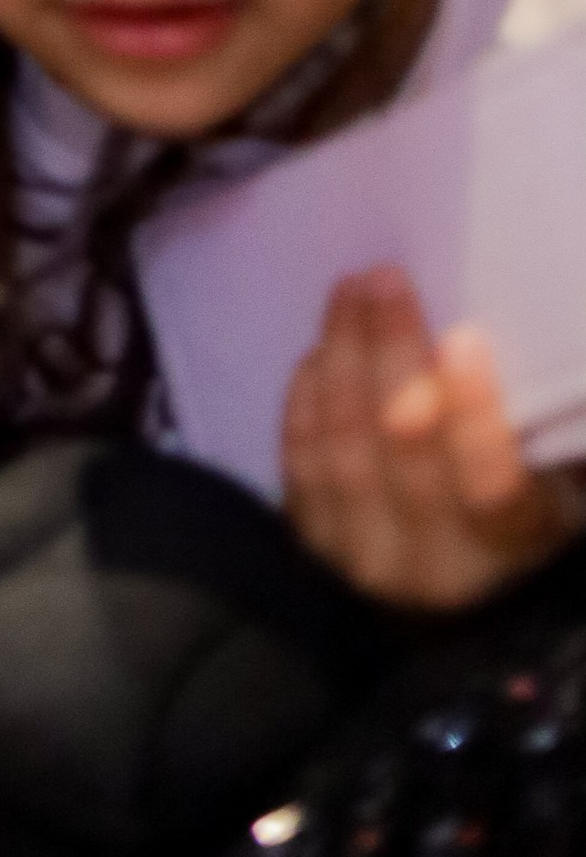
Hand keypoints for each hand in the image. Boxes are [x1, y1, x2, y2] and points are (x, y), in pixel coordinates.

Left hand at [281, 264, 583, 608]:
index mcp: (509, 547)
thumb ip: (545, 428)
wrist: (449, 577)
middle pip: (403, 446)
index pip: (491, 486)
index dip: (474, 411)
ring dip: (343, 353)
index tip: (463, 336)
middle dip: (391, 351)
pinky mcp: (314, 538)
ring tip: (352, 290)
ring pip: (344, 443)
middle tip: (387, 279)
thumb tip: (544, 360)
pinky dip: (309, 392)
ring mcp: (364, 555)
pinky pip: (301, 454)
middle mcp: (433, 566)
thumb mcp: (554, 478)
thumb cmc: (516, 504)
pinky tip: (324, 347)